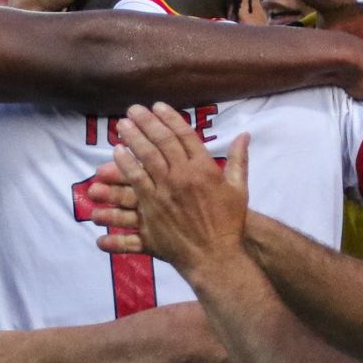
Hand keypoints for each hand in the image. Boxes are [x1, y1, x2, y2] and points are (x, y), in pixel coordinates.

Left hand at [84, 103, 248, 278]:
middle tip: (132, 109)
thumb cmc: (229, 224)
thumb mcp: (239, 189)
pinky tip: (117, 154)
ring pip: (146, 158)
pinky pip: (136, 182)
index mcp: (206, 168)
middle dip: (146, 122)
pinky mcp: (153, 209)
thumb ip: (239, 160)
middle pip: (162, 141)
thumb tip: (245, 135)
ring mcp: (167, 192)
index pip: (185, 134)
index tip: (158, 106)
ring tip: (122, 125)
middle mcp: (184, 175)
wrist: (215, 256)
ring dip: (133, 139)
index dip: (169, 117)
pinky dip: (126, 165)